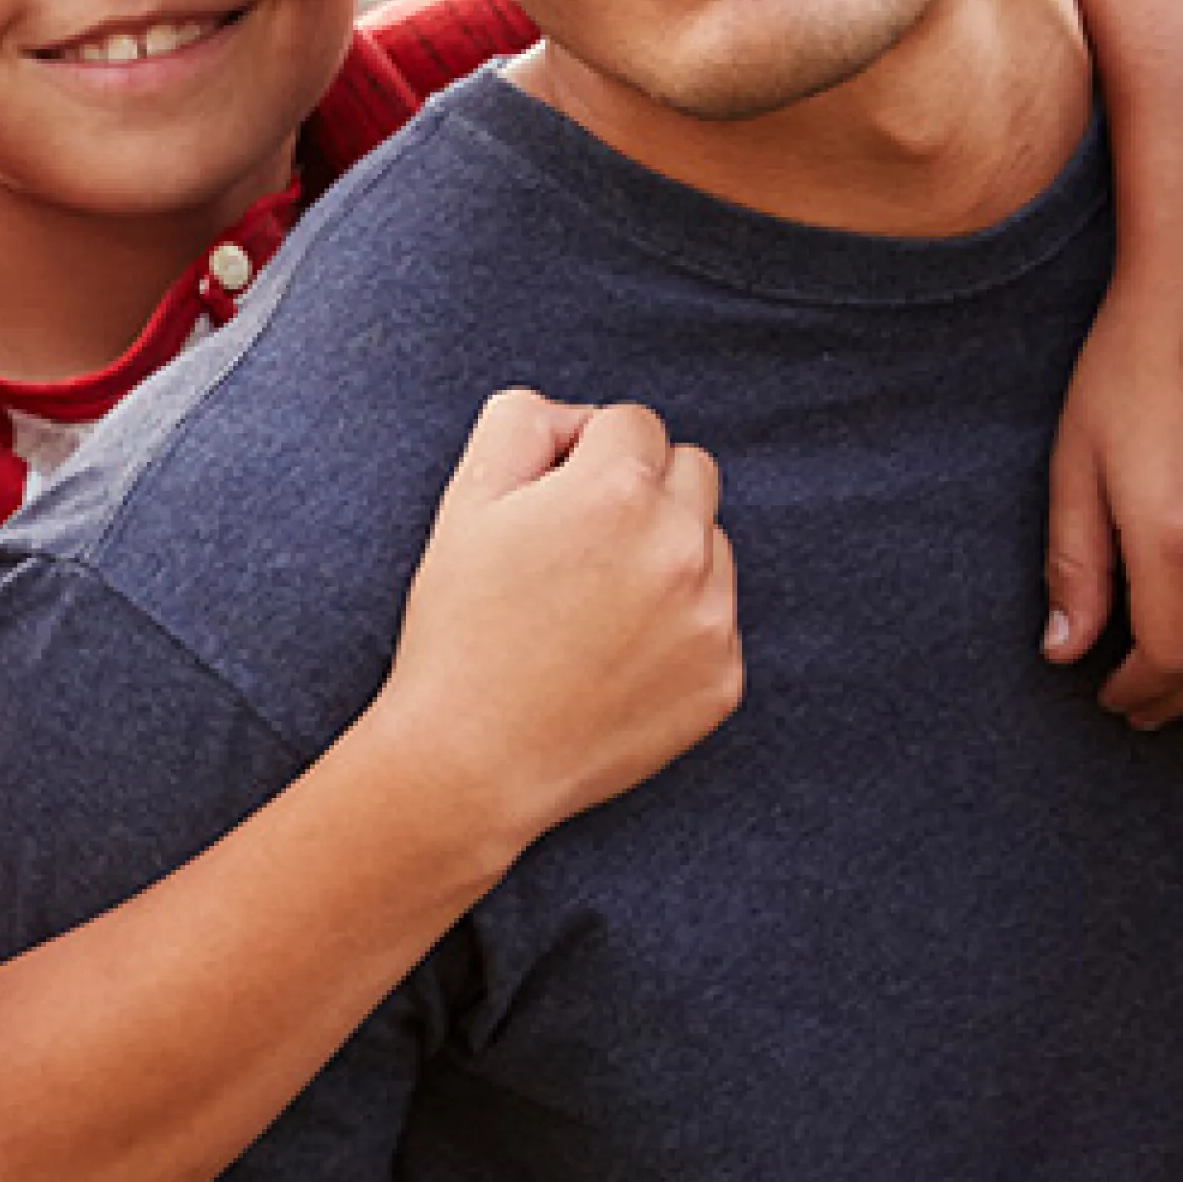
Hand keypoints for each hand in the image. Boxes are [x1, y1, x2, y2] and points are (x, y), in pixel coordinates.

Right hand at [381, 392, 739, 838]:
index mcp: (618, 491)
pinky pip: (716, 619)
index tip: (548, 503)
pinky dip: (677, 625)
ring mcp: (710, 619)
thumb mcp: (466, 498)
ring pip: (711, 544)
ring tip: (592, 606)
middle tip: (577, 546)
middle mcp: (681, 547)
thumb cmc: (459, 624)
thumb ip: (522, 421)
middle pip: (692, 470)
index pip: (633, 423)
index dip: (583, 454)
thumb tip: (577, 422)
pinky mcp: (723, 680)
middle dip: (643, 489)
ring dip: (666, 554)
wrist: (472, 760)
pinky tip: (613, 656)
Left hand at [1044, 286, 1182, 727]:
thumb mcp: (1075, 462)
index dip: (1139, 691)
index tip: (1108, 696)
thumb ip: (1074, 565)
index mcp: (1178, 531)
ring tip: (1181, 690)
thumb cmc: (1129, 367)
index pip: (1171, 656)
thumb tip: (1066, 652)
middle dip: (1177, 695)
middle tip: (1139, 708)